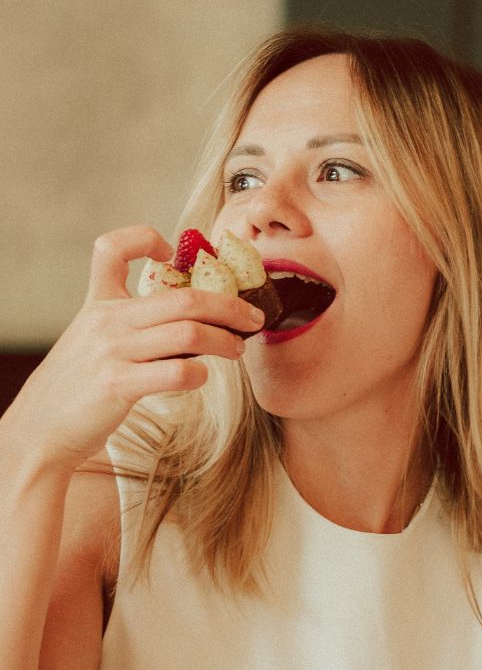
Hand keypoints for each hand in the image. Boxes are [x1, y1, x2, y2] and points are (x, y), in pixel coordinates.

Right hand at [4, 226, 264, 469]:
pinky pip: (176, 371)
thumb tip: (194, 320)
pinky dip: (199, 373)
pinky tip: (201, 377)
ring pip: (189, 332)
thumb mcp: (94, 341)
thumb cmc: (79, 388)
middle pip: (184, 297)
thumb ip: (130, 323)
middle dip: (230, 304)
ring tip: (238, 349)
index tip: (173, 252)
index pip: (111, 247)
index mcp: (98, 303)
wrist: (40, 431)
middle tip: (253, 317)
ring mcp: (112, 352)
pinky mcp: (118, 385)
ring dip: (225, 340)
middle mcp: (106, 321)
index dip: (145, 238)